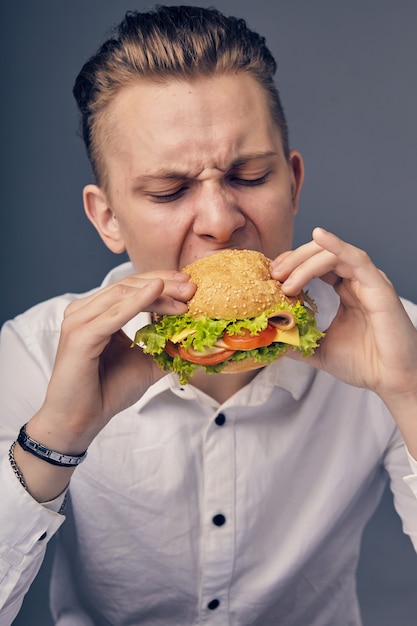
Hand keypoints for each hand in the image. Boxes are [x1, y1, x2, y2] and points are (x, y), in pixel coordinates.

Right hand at [28, 271, 195, 453]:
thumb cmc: (107, 391)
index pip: (132, 287)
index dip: (162, 282)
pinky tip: (157, 291)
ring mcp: (79, 321)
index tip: (190, 285)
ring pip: (122, 295)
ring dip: (157, 292)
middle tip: (191, 287)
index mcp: (97, 313)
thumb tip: (195, 339)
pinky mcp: (80, 336)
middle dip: (164, 284)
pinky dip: (136, 302)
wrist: (81, 420)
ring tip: (183, 294)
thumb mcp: (146, 364)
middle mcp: (85, 311)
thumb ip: (166, 347)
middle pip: (128, 286)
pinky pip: (112, 315)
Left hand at [271, 228, 416, 405]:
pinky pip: (356, 258)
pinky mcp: (379, 286)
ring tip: (285, 278)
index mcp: (346, 290)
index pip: (316, 265)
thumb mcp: (320, 349)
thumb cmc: (365, 363)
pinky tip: (319, 236)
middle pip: (321, 255)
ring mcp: (369, 281)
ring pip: (333, 255)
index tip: (271, 276)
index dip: (292, 266)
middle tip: (273, 275)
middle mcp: (357, 281)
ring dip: (304, 261)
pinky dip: (336, 245)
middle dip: (293, 260)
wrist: (392, 381)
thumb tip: (270, 336)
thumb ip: (297, 339)